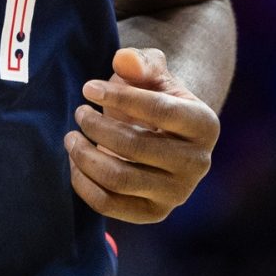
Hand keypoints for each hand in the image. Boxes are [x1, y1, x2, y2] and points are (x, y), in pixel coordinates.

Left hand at [65, 46, 218, 223]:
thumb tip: (125, 62)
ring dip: (85, 155)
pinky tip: (75, 160)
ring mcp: (177, 194)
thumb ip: (139, 62)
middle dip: (97, 126)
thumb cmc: (153, 96)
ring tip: (71, 136)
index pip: (161, 110)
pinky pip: (109, 204)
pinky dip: (83, 182)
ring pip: (119, 179)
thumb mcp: (150, 73)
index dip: (120, 97)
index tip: (88, 88)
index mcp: (204, 124)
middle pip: (136, 146)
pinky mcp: (154, 213)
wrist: (160, 135)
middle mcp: (198, 164)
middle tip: (79, 112)